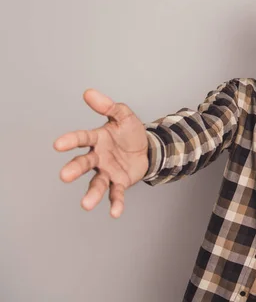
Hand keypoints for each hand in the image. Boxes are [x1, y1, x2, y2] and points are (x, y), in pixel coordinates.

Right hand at [54, 89, 148, 217]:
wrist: (148, 148)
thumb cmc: (130, 132)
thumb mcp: (124, 116)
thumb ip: (108, 106)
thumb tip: (89, 92)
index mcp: (97, 139)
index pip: (81, 139)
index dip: (70, 141)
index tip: (57, 144)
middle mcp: (98, 157)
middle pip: (84, 163)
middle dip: (74, 169)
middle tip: (64, 176)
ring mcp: (108, 171)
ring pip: (97, 183)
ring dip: (92, 194)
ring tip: (86, 204)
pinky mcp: (120, 182)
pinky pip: (116, 194)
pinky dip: (115, 203)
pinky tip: (115, 213)